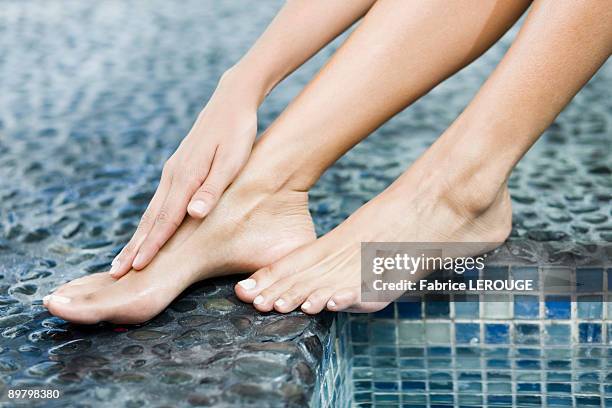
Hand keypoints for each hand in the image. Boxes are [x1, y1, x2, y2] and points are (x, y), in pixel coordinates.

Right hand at [110, 74, 257, 277]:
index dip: (152, 246)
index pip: (166, 220)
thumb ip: (213, 189)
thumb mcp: (232, 161)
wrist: (231, 101)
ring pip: (152, 210)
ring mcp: (172, 171)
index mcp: (186, 177)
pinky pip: (159, 201)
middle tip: (115, 274)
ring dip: (138, 236)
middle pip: (151, 219)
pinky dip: (149, 220)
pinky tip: (147, 229)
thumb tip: (193, 215)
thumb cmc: (238, 133)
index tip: (136, 269)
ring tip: (125, 259)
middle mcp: (173, 176)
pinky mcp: (177, 169)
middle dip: (134, 247)